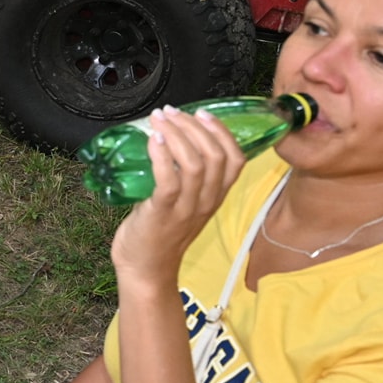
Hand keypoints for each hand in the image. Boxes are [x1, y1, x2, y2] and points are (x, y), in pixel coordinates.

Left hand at [109, 108, 243, 289]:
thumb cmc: (160, 234)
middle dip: (194, 126)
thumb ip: (184, 180)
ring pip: (195, 164)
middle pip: (215, 156)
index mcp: (215, 197)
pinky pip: (169, 179)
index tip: (203, 113)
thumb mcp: (183, 205)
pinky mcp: (163, 212)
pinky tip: (153, 139)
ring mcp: (186, 208)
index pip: (235, 160)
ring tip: (159, 119)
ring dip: (177, 135)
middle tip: (171, 112)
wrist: (146, 271)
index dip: (222, 132)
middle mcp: (206, 201)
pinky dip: (162, 155)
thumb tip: (168, 145)